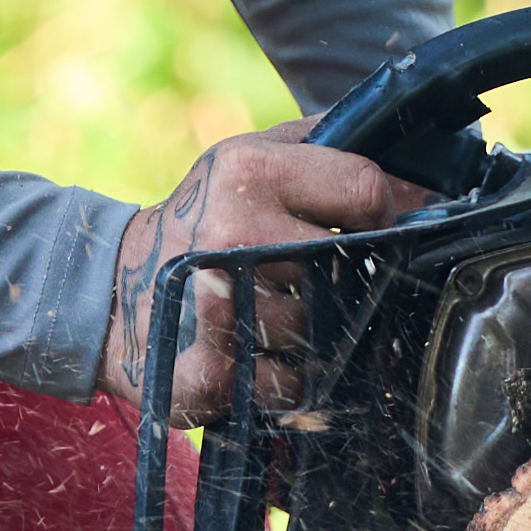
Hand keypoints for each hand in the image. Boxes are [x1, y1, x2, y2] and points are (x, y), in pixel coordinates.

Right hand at [123, 131, 407, 425]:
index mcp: (250, 172)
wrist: (112, 289)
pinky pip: (293, 385)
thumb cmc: (205, 219)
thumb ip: (325, 146)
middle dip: (349, 278)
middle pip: (351, 268)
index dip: (387, 214)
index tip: (380, 229)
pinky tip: (265, 354)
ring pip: (326, 331)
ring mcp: (219, 306)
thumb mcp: (250, 156)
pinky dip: (290, 376)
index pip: (366, 189)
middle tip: (330, 281)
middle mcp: (233, 234)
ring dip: (321, 332)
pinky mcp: (208, 371)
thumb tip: (418, 167)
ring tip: (287, 315)